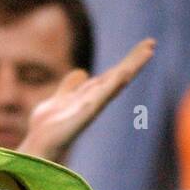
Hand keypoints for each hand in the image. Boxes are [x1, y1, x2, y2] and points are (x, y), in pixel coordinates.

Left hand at [20, 38, 154, 162]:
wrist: (37, 147)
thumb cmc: (48, 128)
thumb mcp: (60, 99)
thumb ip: (70, 87)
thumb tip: (82, 72)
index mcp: (91, 95)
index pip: (113, 74)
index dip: (129, 60)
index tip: (147, 45)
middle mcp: (95, 100)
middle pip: (119, 76)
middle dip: (135, 60)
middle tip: (152, 43)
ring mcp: (90, 108)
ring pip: (115, 85)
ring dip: (130, 69)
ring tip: (146, 54)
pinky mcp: (82, 117)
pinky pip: (99, 100)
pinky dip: (112, 87)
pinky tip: (124, 75)